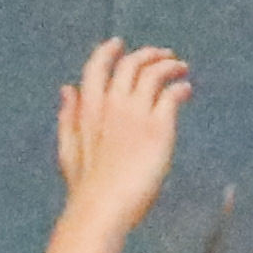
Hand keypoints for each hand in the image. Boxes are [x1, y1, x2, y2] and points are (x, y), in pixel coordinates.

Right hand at [55, 38, 192, 230]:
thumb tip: (66, 89)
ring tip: (181, 68)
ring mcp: (136, 114)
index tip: (119, 44)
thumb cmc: (85, 189)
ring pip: (155, 73)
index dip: (108, 52)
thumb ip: (68, 118)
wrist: (102, 209)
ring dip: (169, 65)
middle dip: (148, 54)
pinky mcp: (159, 127)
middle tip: (163, 55)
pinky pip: (172, 95)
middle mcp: (112, 104)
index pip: (97, 67)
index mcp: (88, 109)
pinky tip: (186, 90)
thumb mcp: (69, 150)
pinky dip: (180, 88)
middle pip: (131, 64)